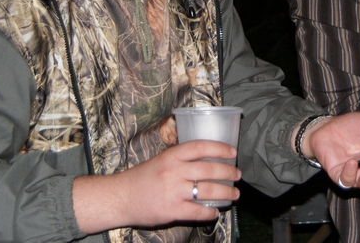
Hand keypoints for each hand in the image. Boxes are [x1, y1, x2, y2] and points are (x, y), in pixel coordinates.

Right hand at [73, 140, 240, 233]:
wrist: (121, 197)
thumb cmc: (142, 178)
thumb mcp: (161, 160)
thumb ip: (181, 159)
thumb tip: (207, 159)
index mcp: (171, 156)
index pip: (201, 147)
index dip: (220, 148)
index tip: (232, 152)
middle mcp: (174, 171)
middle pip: (209, 169)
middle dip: (228, 173)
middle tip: (238, 175)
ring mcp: (173, 191)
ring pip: (208, 191)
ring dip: (225, 193)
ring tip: (234, 194)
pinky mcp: (172, 210)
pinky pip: (197, 211)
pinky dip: (210, 212)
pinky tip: (215, 212)